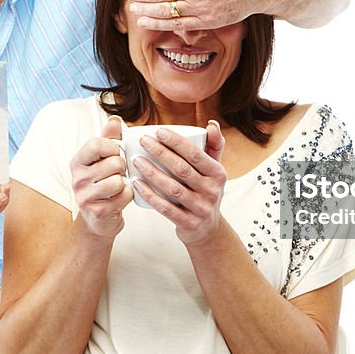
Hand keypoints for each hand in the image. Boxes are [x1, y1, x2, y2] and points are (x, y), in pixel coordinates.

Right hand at [71, 116, 133, 238]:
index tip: (115, 154)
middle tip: (117, 174)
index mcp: (77, 161)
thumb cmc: (102, 183)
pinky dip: (128, 196)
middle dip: (122, 167)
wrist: (98, 220)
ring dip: (124, 183)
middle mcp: (77, 178)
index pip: (97, 144)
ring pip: (119, 180)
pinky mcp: (98, 211)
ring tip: (117, 186)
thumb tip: (115, 119)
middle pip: (114, 162)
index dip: (113, 147)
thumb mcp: (102, 159)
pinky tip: (120, 198)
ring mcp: (85, 196)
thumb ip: (109, 138)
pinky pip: (125, 195)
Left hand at [131, 121, 226, 245]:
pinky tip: (137, 184)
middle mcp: (212, 191)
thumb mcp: (214, 170)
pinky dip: (150, 195)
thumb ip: (214, 146)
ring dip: (152, 172)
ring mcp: (201, 208)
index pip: (195, 154)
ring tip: (136, 160)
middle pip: (182, 169)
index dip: (176, 142)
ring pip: (172, 188)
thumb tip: (211, 124)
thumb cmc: (205, 191)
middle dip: (160, 152)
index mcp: (218, 174)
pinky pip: (166, 208)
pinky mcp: (189, 223)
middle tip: (143, 141)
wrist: (208, 229)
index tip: (158, 131)